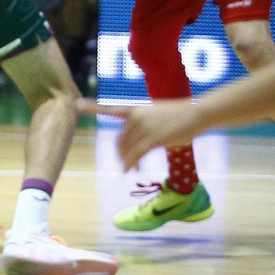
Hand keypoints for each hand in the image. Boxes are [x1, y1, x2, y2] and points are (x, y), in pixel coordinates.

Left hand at [78, 98, 206, 171]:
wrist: (197, 112)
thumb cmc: (179, 116)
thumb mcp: (156, 116)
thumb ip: (143, 127)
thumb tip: (137, 148)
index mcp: (134, 110)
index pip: (109, 109)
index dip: (92, 107)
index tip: (76, 105)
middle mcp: (135, 117)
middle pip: (119, 140)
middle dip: (121, 154)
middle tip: (125, 165)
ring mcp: (143, 127)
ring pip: (127, 149)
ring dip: (127, 161)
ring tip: (130, 169)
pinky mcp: (153, 138)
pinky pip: (136, 154)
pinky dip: (132, 163)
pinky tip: (132, 170)